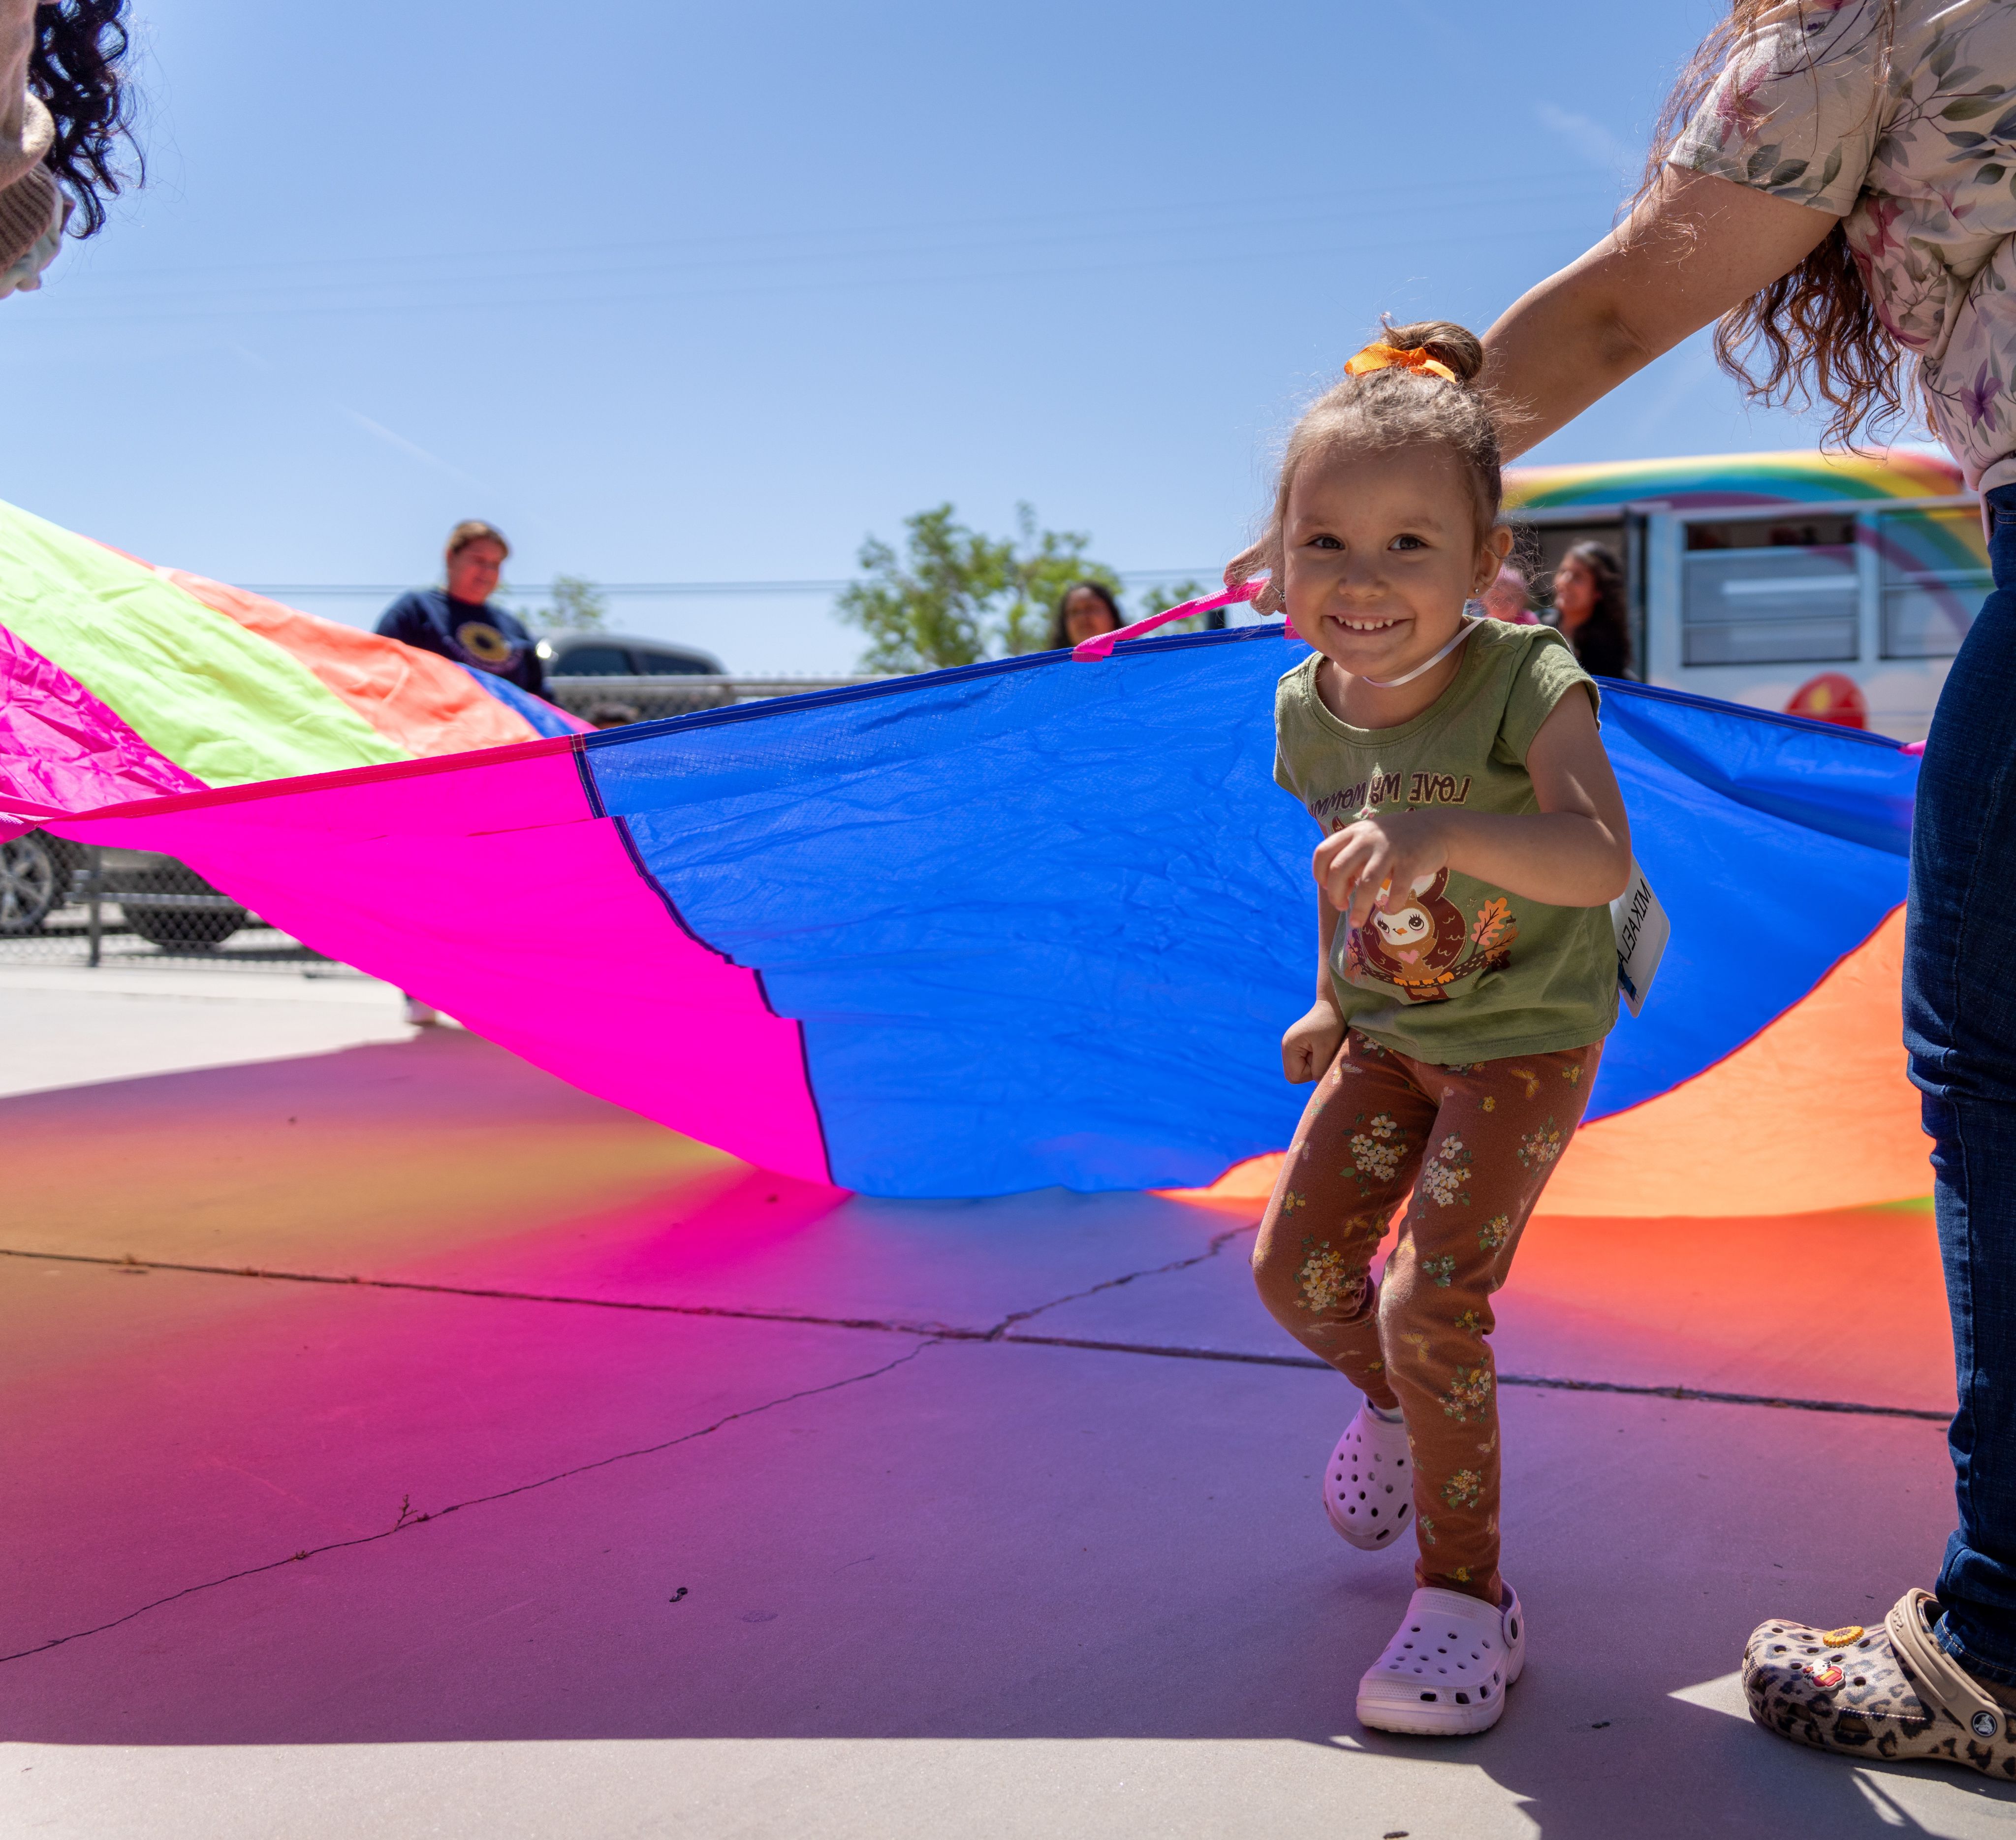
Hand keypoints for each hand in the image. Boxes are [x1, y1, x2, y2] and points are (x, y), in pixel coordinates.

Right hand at [1282, 999, 1344, 1083]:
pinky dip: (1313, 1059)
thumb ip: (1320, 1069)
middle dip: (1310, 1070)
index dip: (1310, 1073)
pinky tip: (1320, 1047)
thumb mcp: (1327, 1049)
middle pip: (1294, 1075)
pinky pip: (1303, 1061)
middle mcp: (1286, 1046)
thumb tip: (1319, 1084)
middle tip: (1322, 1055)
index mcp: (1289, 1047)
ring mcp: (1291, 1045)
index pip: (1294, 1076)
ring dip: (1313, 1064)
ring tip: (1322, 1049)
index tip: (1321, 1058)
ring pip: (1299, 1069)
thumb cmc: (1331, 1024)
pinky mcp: (1298, 1044)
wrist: (1333, 1005)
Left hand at [1314, 811, 1450, 927]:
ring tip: (1356, 922)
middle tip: (1341, 906)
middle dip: (1335, 894)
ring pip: (1366, 883)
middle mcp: (1368, 839)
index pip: (1323, 853)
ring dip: (1359, 908)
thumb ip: (1351, 857)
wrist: (1436, 828)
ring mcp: (1390, 849)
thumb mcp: (1369, 838)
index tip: (1327, 888)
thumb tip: (1336, 888)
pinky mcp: (1411, 861)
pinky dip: (1392, 904)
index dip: (1319, 874)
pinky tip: (1390, 910)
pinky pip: (1397, 889)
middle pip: (1338, 870)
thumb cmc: (1396, 840)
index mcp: (1354, 832)